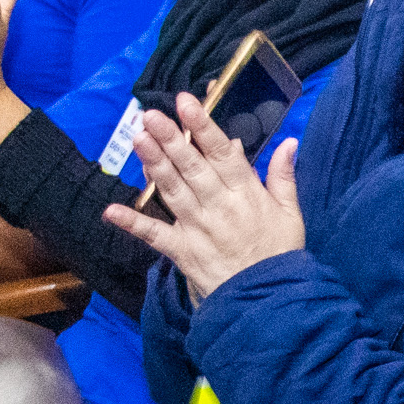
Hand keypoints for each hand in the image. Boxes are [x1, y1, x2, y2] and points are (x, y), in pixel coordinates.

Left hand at [107, 96, 307, 300]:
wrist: (269, 301)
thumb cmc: (279, 254)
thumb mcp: (291, 214)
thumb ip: (284, 176)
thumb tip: (288, 142)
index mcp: (246, 194)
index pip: (223, 153)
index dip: (203, 126)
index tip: (186, 103)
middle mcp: (219, 206)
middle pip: (192, 167)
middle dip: (171, 139)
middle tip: (150, 115)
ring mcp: (198, 228)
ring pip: (173, 190)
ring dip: (153, 164)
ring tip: (137, 139)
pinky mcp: (183, 251)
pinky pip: (155, 236)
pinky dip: (133, 224)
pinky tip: (111, 210)